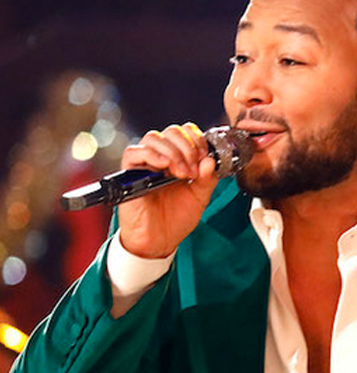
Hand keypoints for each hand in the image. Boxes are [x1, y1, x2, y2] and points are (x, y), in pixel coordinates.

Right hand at [117, 123, 218, 258]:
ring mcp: (145, 164)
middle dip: (187, 147)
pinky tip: (164, 167)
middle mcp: (160, 158)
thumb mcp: (200, 197)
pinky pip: (134, 153)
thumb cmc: (176, 218)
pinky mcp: (129, 174)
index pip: (185, 133)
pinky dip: (152, 155)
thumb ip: (207, 179)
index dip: (196, 140)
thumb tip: (210, 160)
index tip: (205, 157)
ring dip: (173, 152)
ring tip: (181, 173)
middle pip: (170, 131)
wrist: (160, 240)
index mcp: (178, 159)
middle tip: (193, 169)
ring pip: (153, 138)